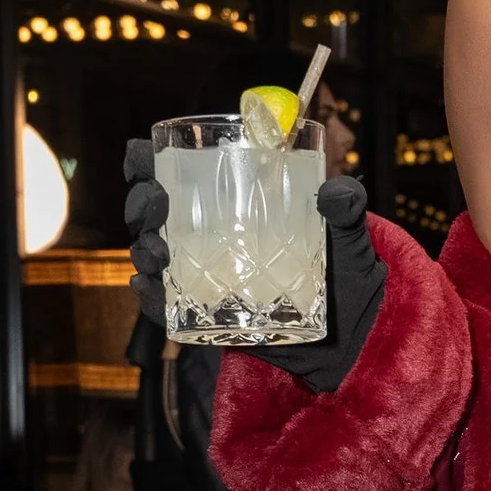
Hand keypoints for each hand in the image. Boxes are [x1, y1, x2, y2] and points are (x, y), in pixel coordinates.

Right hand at [120, 144, 386, 392]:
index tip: (139, 155)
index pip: (177, 174)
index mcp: (232, 203)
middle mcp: (208, 236)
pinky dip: (151, 297)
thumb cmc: (344, 275)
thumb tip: (337, 193)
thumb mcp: (348, 237)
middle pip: (154, 212)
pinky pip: (167, 306)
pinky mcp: (206, 315)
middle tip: (156, 202)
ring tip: (156, 250)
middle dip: (142, 203)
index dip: (146, 162)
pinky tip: (148, 287)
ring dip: (144, 248)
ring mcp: (204, 276)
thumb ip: (345, 210)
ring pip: (153, 255)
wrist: (351, 336)